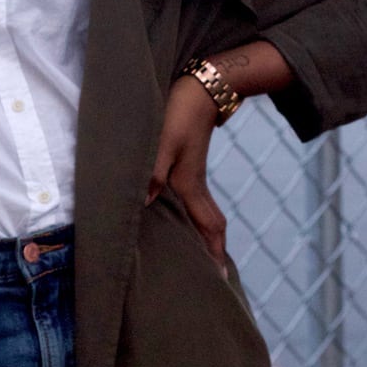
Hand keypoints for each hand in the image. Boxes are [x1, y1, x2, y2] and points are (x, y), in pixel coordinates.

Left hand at [146, 74, 227, 275]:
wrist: (199, 87)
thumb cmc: (178, 114)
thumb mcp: (162, 142)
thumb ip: (153, 172)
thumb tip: (145, 203)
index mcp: (190, 185)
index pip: (209, 227)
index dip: (213, 253)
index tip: (220, 280)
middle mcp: (195, 185)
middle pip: (210, 226)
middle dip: (212, 251)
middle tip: (213, 277)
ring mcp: (193, 176)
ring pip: (202, 214)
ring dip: (203, 236)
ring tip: (197, 256)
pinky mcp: (187, 165)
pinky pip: (193, 201)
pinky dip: (192, 216)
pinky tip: (179, 218)